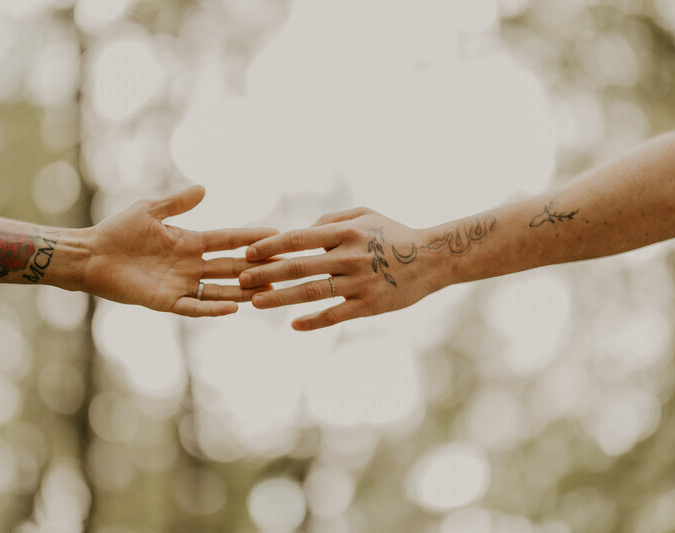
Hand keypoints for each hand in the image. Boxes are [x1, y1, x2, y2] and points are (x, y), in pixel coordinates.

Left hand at [81, 185, 277, 315]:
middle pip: (230, 267)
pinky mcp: (165, 301)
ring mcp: (180, 285)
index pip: (227, 240)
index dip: (250, 238)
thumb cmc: (117, 231)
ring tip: (268, 292)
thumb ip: (177, 203)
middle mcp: (190, 265)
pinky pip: (194, 308)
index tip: (276, 234)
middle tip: (284, 267)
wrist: (91, 255)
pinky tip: (234, 308)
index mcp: (189, 242)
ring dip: (243, 291)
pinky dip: (213, 309)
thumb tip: (204, 188)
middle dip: (256, 268)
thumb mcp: (149, 211)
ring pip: (220, 290)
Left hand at [239, 207, 451, 329]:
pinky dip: (313, 322)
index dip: (270, 246)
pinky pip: (335, 315)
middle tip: (241, 279)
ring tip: (255, 302)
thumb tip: (301, 231)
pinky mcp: (369, 306)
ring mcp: (359, 284)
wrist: (433, 259)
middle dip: (266, 273)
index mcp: (345, 232)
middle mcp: (349, 257)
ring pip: (311, 293)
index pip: (298, 239)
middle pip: (299, 267)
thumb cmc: (393, 233)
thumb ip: (331, 219)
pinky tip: (294, 326)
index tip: (248, 253)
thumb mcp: (365, 215)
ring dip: (280, 298)